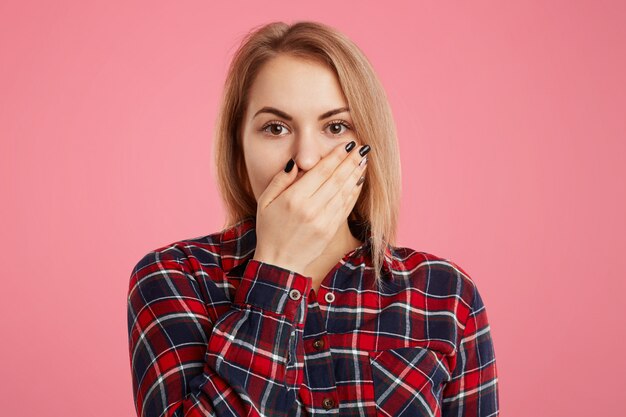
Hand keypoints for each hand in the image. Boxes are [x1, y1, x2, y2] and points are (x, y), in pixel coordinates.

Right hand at [252, 140, 369, 275]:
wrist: (279, 263)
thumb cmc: (269, 230)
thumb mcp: (265, 202)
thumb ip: (280, 180)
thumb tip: (295, 163)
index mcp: (294, 199)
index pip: (320, 172)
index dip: (336, 157)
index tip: (346, 145)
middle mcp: (311, 209)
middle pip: (336, 179)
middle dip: (351, 161)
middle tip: (362, 148)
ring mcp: (323, 221)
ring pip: (344, 192)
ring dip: (355, 174)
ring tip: (363, 160)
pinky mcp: (330, 231)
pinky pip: (346, 207)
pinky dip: (354, 193)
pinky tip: (359, 181)